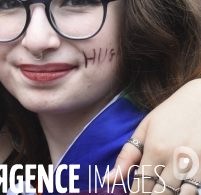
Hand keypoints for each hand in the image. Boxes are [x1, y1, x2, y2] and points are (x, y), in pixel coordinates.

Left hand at [105, 79, 200, 193]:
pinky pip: (198, 191)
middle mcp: (177, 160)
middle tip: (144, 194)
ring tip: (160, 190)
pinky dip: (187, 193)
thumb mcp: (145, 129)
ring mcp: (197, 166)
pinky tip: (178, 189)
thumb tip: (107, 180)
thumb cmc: (171, 114)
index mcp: (156, 150)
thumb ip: (126, 156)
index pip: (141, 187)